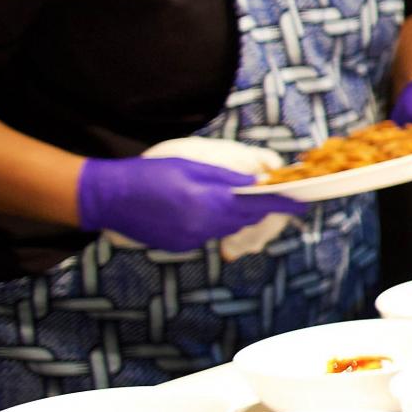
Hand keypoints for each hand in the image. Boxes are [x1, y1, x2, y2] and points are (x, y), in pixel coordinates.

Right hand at [77, 156, 306, 252]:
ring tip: (215, 195)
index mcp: (211, 203)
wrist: (108, 197)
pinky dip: (208, 221)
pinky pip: (205, 233)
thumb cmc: (150, 174)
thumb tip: (257, 183)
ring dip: (230, 213)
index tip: (303, 203)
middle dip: (255, 206)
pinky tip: (190, 207)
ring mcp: (191, 239)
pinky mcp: (179, 245)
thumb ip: (227, 177)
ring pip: (225, 226)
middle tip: (263, 193)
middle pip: (244, 218)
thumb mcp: (192, 166)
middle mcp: (205, 226)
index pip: (259, 205)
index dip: (283, 204)